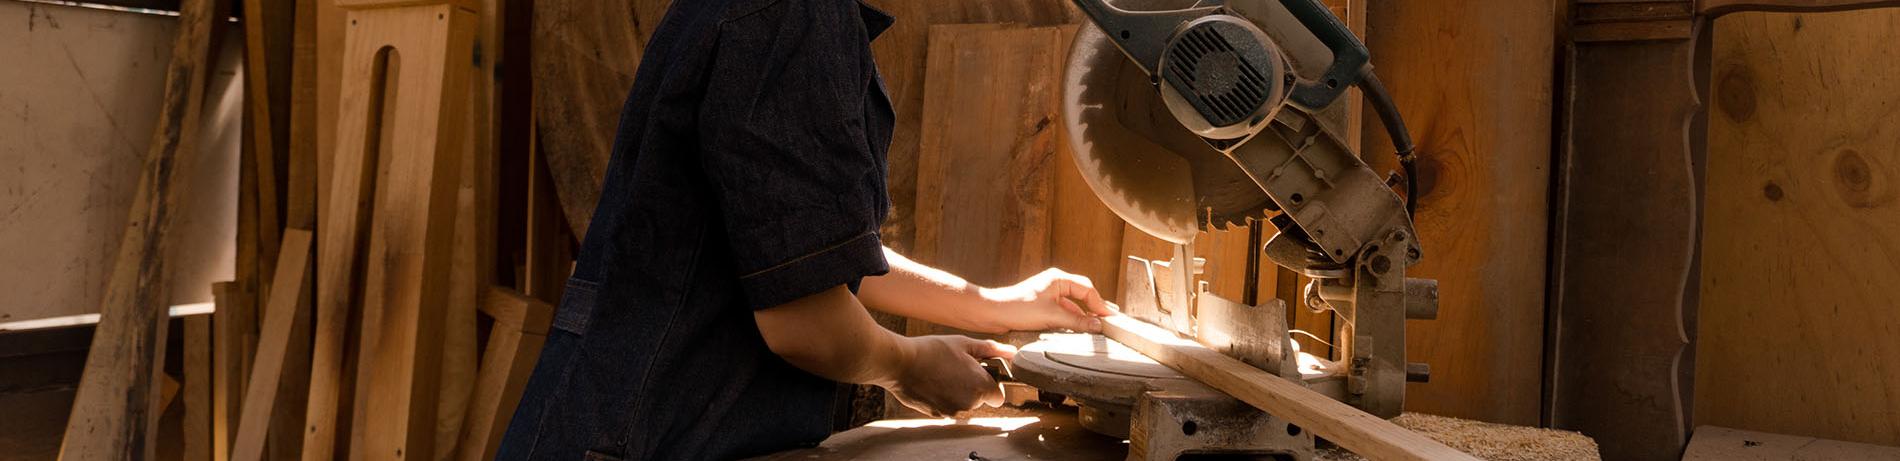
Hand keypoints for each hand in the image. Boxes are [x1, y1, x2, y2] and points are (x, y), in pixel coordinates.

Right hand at [883, 335, 1014, 417]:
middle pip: (979, 400)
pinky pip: (947, 407)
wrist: (900, 363)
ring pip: (963, 404)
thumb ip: (992, 349)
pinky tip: (932, 383)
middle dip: (972, 387)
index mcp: (980, 386)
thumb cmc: (932, 350)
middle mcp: (969, 404)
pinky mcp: (937, 415)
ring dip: (957, 392)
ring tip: (942, 374)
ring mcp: (952, 411)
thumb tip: (1012, 352)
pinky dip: (943, 398)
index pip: (998, 396)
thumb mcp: (964, 343)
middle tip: (957, 368)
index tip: (980, 374)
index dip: (991, 384)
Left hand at [980, 268, 1115, 332]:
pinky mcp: (1043, 307)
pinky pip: (1064, 313)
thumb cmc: (1018, 308)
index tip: (1109, 317)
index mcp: (1058, 278)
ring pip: (1073, 306)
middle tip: (1109, 320)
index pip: (1087, 289)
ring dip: (1083, 317)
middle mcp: (1055, 284)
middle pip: (1082, 295)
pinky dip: (1072, 321)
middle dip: (1095, 308)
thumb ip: (1077, 321)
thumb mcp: (1052, 316)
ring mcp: (1049, 296)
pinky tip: (1078, 330)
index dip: (1100, 303)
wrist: (994, 314)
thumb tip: (1096, 325)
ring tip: (1095, 328)